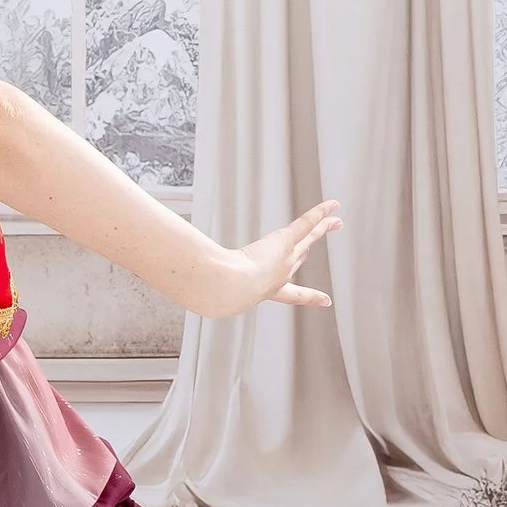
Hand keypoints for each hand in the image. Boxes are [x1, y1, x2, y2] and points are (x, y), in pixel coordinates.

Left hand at [183, 200, 340, 318]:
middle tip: (324, 241)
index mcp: (268, 289)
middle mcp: (281, 274)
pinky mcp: (286, 241)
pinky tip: (333, 205)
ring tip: (336, 220)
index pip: (290, 292)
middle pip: (302, 255)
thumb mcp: (211, 287)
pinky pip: (308, 224)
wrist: (225, 289)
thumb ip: (197, 277)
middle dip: (313, 247)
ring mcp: (286, 257)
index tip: (325, 301)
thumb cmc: (215, 291)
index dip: (308, 297)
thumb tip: (171, 274)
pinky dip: (321, 214)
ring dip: (322, 227)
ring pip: (309, 238)